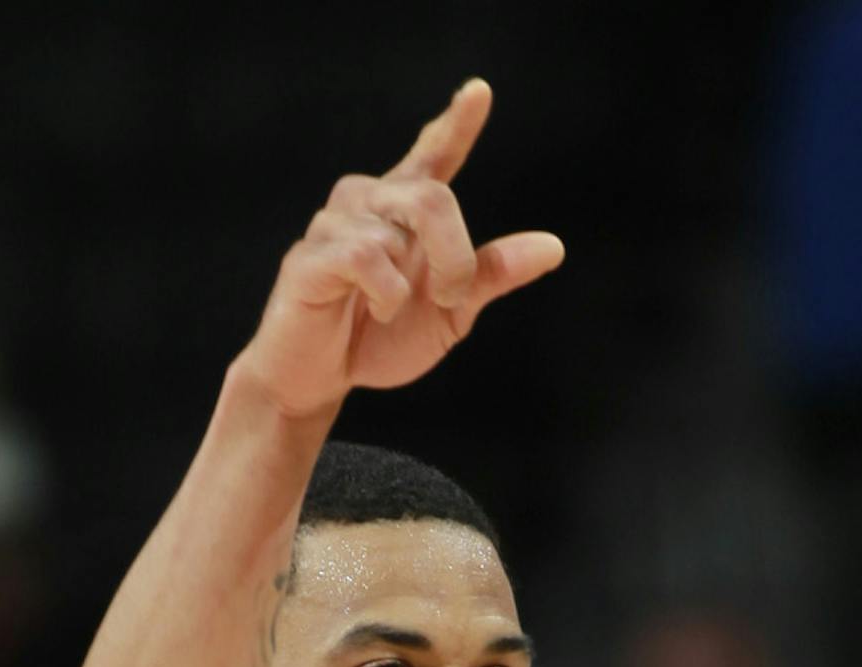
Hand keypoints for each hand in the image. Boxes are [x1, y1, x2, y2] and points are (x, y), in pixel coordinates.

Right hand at [238, 79, 564, 419]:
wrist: (319, 380)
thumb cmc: (378, 339)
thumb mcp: (449, 312)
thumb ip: (491, 275)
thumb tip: (553, 247)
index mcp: (403, 210)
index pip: (432, 155)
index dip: (456, 123)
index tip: (479, 92)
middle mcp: (368, 202)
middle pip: (431, 198)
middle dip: (454, 256)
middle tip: (449, 297)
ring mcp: (334, 225)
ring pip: (397, 235)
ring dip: (409, 288)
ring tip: (389, 311)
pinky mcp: (308, 256)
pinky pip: (364, 257)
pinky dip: (383, 294)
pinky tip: (372, 310)